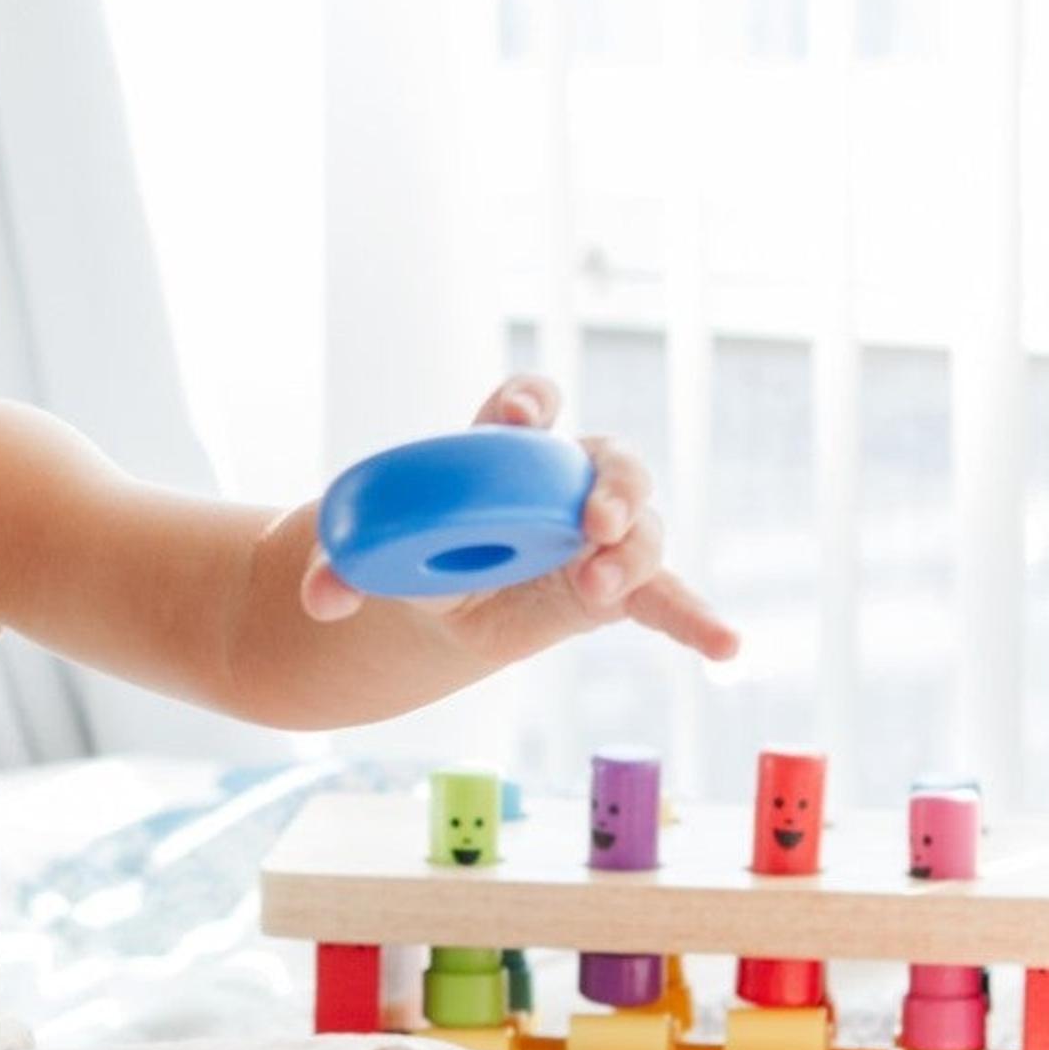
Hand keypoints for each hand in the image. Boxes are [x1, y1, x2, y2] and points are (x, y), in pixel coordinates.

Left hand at [298, 376, 740, 661]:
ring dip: (632, 547)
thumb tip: (322, 596)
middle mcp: (563, 480)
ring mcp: (598, 531)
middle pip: (605, 458)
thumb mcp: (371, 557)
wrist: (433, 602)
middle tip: (593, 518)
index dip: (525, 405)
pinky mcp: (620, 584)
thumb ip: (343, 566)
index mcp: (504, 453)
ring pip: (638, 522)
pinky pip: (665, 596)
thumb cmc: (410, 554)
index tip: (514, 418)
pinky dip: (696, 618)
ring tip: (600, 583)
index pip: (525, 408)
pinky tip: (725, 644)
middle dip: (608, 482)